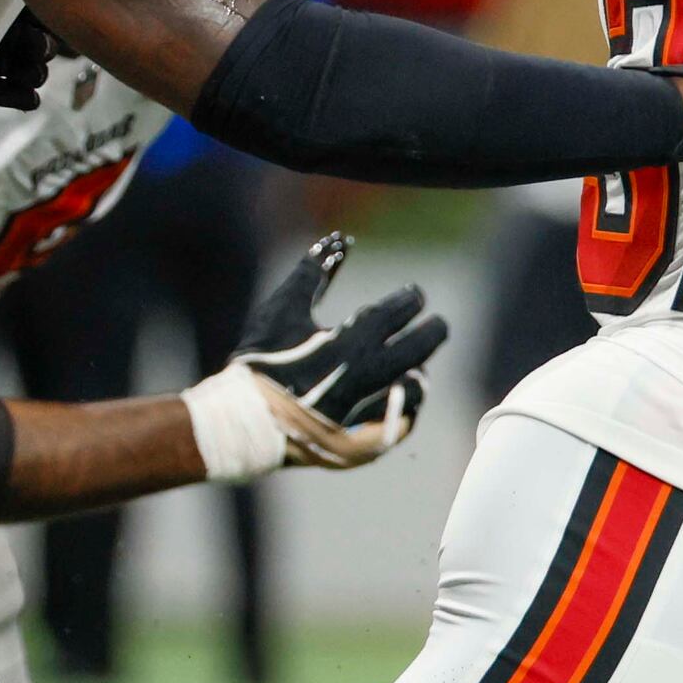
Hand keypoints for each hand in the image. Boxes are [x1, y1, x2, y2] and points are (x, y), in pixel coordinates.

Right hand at [186, 233, 450, 478]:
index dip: (410, 300)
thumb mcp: (282, 312)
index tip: (415, 294)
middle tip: (438, 324)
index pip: (396, 313)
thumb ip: (309, 277)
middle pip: (419, 349)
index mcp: (348, 342)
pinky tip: (403, 395)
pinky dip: (406, 406)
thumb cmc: (262, 361)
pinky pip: (401, 421)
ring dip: (419, 371)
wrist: (244, 420)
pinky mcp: (364, 437)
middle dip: (433, 332)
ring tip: (417, 364)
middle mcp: (365, 375)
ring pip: (415, 388)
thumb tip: (329, 246)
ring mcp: (368, 407)